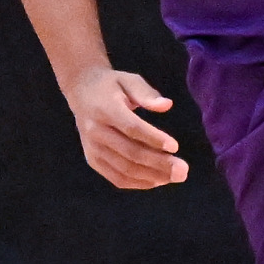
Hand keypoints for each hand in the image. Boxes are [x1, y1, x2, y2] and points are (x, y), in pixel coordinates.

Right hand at [64, 67, 189, 188]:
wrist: (81, 92)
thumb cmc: (111, 85)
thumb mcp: (129, 80)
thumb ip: (147, 93)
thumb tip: (167, 105)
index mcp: (105, 109)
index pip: (131, 128)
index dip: (153, 139)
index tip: (175, 146)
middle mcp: (96, 132)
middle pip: (130, 153)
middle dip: (159, 163)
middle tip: (183, 170)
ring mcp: (93, 149)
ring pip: (124, 169)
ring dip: (152, 176)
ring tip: (175, 177)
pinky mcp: (93, 160)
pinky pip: (116, 177)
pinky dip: (138, 183)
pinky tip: (157, 181)